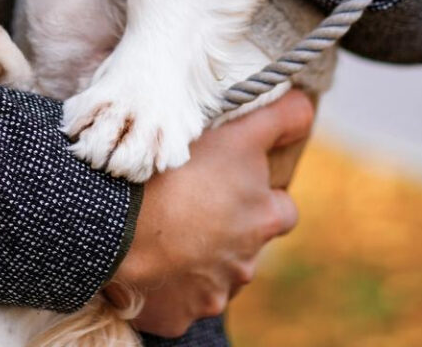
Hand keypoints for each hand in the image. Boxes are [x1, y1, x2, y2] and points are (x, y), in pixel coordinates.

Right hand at [110, 90, 314, 335]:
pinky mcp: (180, 317)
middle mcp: (245, 263)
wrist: (114, 226)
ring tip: (165, 230)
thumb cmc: (177, 172)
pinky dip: (169, 286)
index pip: (283, 209)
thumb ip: (281, 118)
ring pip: (216, 276)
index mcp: (264, 218)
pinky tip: (148, 260)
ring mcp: (212, 294)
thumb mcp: (236, 133)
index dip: (262, 194)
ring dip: (200, 258)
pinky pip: (179, 302)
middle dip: (231, 232)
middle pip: (249, 246)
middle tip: (196, 207)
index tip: (234, 183)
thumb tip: (307, 105)